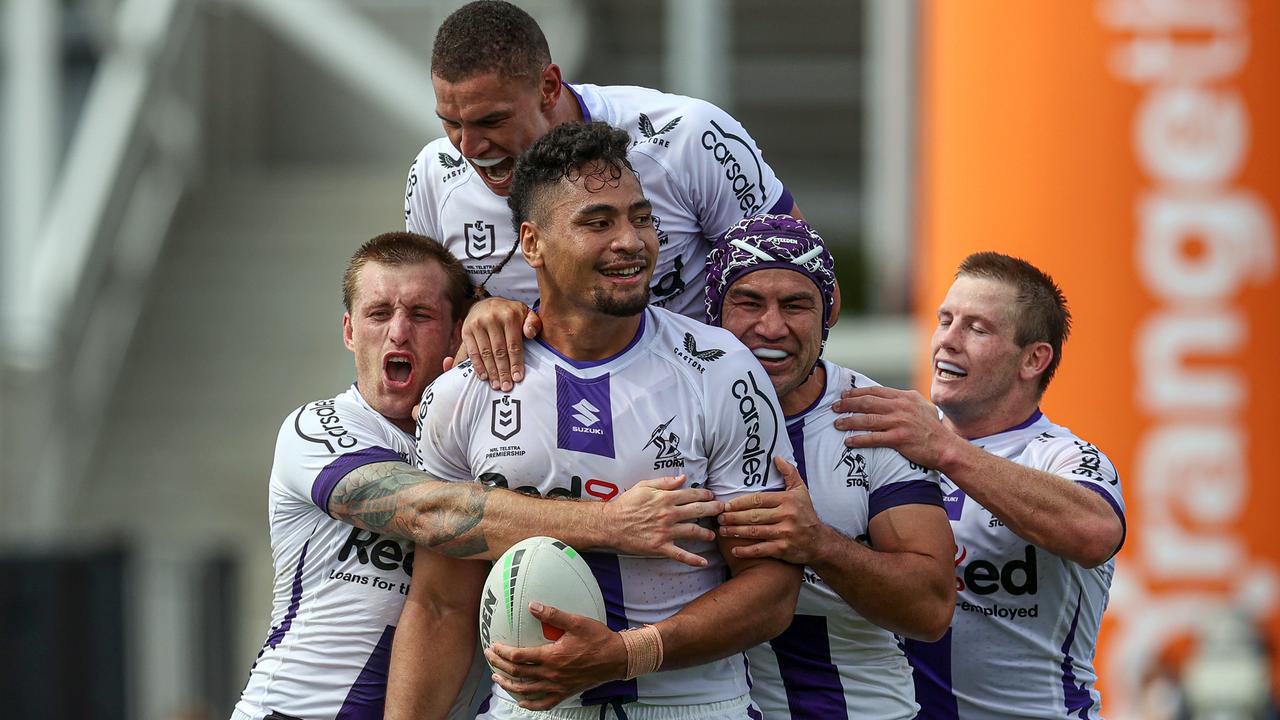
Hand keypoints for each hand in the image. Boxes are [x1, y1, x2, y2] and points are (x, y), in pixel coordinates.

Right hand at [446, 298, 541, 389]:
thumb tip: (530, 333)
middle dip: (503, 371)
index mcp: (509, 315)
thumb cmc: (510, 313)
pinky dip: (477, 366)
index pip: (513, 345)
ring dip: (491, 372)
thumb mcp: (525, 313)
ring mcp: (477, 324)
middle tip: (506, 387)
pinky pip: (472, 352)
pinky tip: (483, 377)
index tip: (517, 378)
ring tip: (496, 385)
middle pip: (499, 351)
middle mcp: (491, 318)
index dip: (515, 363)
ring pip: (485, 353)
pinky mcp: (466, 330)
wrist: (486, 303)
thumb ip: (533, 323)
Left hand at [484, 602, 626, 710]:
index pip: (519, 656)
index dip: (503, 652)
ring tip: (497, 678)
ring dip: (508, 685)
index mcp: (551, 657)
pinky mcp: (565, 693)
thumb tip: (533, 606)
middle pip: (518, 673)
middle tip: (489, 658)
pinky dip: (530, 704)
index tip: (494, 646)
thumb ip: (553, 615)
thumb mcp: (576, 622)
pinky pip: (543, 703)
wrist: (616, 659)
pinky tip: (521, 701)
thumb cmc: (598, 639)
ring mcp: (557, 686)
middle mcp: (551, 674)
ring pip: (526, 690)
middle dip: (500, 665)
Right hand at [602, 476, 722, 566]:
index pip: (692, 494)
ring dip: (706, 533)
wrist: (611, 524)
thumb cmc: (626, 504)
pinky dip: (693, 559)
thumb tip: (683, 478)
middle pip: (698, 510)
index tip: (711, 495)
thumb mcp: (644, 486)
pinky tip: (703, 563)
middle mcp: (669, 514)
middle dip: (713, 509)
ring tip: (712, 535)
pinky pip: (680, 554)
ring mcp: (666, 531)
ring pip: (693, 531)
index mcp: (665, 498)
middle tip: (722, 511)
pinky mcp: (660, 546)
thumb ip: (664, 482)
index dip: (704, 494)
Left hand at [718, 457, 827, 564]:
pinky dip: (746, 551)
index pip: (758, 500)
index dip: (740, 503)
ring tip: (722, 530)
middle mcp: (786, 516)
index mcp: (787, 500)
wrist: (819, 542)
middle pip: (754, 516)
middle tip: (719, 517)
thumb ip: (789, 473)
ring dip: (736, 532)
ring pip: (755, 531)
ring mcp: (784, 533)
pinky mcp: (783, 549)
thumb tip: (777, 457)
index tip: (726, 505)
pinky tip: (734, 550)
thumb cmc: (806, 514)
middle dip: (734, 517)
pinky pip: (761, 550)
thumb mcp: (801, 491)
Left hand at [832, 386, 955, 468]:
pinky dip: (859, 440)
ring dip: (849, 421)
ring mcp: (899, 422)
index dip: (858, 392)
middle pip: (867, 402)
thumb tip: (891, 397)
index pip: (875, 391)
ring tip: (837, 424)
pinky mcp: (899, 439)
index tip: (845, 395)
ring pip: (867, 419)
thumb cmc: (933, 428)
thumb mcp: (922, 406)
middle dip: (848, 404)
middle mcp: (900, 407)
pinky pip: (873, 438)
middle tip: (835, 407)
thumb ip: (905, 400)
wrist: (945, 446)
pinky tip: (849, 441)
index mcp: (904, 397)